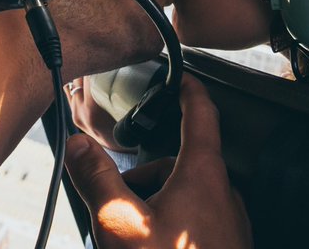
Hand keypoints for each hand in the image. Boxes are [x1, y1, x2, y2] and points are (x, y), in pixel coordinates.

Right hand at [64, 75, 250, 248]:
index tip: (181, 76)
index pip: (202, 113)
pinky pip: (196, 223)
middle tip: (118, 197)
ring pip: (189, 196)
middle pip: (183, 163)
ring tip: (131, 238)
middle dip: (147, 173)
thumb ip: (97, 179)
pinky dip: (171, 227)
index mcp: (204, 175)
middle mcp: (224, 195)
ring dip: (157, 204)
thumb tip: (78, 145)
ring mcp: (230, 226)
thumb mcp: (120, 224)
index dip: (189, 89)